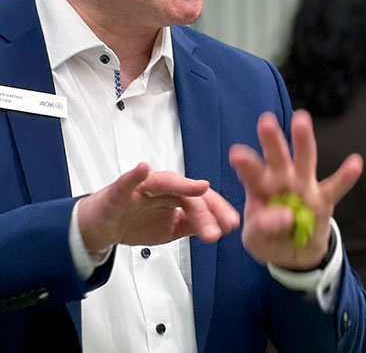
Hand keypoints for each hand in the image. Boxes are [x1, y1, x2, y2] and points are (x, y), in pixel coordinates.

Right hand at [77, 163, 240, 253]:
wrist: (100, 226)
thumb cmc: (135, 220)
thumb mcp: (170, 228)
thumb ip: (192, 225)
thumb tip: (218, 227)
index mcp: (177, 195)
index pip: (203, 201)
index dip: (219, 212)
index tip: (232, 224)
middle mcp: (163, 187)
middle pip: (190, 195)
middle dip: (206, 212)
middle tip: (217, 230)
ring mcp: (142, 187)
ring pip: (166, 183)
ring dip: (184, 185)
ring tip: (200, 187)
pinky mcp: (119, 191)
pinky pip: (127, 182)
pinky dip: (134, 175)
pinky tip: (142, 169)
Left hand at [229, 110, 362, 270]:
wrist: (293, 254)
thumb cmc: (269, 239)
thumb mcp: (255, 240)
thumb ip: (262, 228)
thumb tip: (287, 216)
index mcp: (260, 188)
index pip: (252, 174)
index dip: (246, 164)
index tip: (236, 153)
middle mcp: (282, 180)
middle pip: (277, 158)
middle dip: (272, 140)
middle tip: (266, 121)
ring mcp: (305, 187)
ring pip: (305, 161)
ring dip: (303, 141)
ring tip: (302, 120)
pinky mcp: (324, 200)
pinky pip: (335, 187)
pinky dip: (345, 177)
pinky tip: (355, 162)